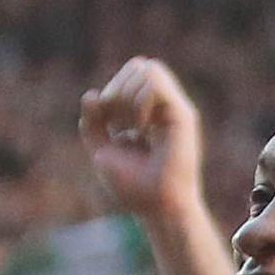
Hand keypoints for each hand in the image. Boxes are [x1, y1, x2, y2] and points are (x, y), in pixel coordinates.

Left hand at [79, 56, 208, 228]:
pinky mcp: (183, 116)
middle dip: (117, 90)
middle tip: (117, 123)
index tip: (108, 123)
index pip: (131, 74)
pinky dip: (139, 101)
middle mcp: (166, 107)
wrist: (157, 209)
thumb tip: (92, 94)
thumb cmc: (135, 187)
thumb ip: (93, 123)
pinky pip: (155, 84)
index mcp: (151, 112)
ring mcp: (176, 109)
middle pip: (139, 65)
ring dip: (128, 95)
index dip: (112, 90)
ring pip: (149, 68)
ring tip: (131, 126)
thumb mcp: (103, 150)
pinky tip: (141, 127)